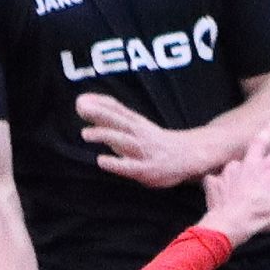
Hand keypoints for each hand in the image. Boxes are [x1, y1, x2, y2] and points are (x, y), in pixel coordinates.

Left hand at [76, 93, 215, 186]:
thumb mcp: (134, 124)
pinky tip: (102, 160)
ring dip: (106, 135)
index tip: (80, 99)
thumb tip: (81, 104)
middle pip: (120, 121)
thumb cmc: (153, 142)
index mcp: (136, 123)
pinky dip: (115, 163)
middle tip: (82, 108)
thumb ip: (110, 116)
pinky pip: (130, 166)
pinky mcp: (147, 169)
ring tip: (86, 134)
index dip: (99, 103)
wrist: (188, 157)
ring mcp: (144, 151)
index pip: (117, 109)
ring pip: (124, 140)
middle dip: (101, 114)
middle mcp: (140, 134)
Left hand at [199, 123, 269, 244]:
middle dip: (266, 132)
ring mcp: (230, 171)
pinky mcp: (214, 182)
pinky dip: (218, 178)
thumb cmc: (265, 216)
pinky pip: (216, 177)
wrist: (230, 224)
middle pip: (258, 142)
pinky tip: (219, 182)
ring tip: (242, 161)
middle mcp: (250, 163)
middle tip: (269, 124)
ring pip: (236, 161)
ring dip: (241, 160)